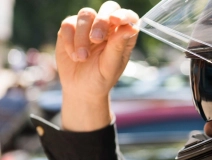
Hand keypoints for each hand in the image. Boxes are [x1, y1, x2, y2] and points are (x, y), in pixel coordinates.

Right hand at [56, 1, 138, 130]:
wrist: (80, 89)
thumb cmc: (100, 78)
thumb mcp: (110, 65)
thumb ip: (118, 45)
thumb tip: (132, 27)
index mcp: (123, 36)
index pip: (129, 17)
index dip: (124, 15)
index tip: (116, 21)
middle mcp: (108, 27)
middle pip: (108, 8)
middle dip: (101, 21)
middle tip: (96, 39)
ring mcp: (89, 26)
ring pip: (86, 14)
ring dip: (82, 36)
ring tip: (82, 57)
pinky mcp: (71, 29)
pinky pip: (68, 24)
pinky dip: (70, 40)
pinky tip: (74, 56)